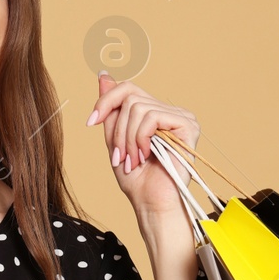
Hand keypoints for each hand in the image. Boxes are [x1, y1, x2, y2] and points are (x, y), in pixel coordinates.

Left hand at [85, 71, 200, 215]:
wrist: (151, 204)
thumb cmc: (136, 179)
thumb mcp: (115, 140)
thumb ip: (112, 111)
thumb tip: (104, 76)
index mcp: (155, 114)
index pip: (128, 89)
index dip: (105, 101)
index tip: (90, 122)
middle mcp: (170, 112)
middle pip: (131, 97)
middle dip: (118, 130)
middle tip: (120, 156)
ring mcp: (181, 117)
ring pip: (138, 108)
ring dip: (128, 139)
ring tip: (132, 160)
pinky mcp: (188, 125)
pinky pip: (152, 117)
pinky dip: (140, 138)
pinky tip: (145, 155)